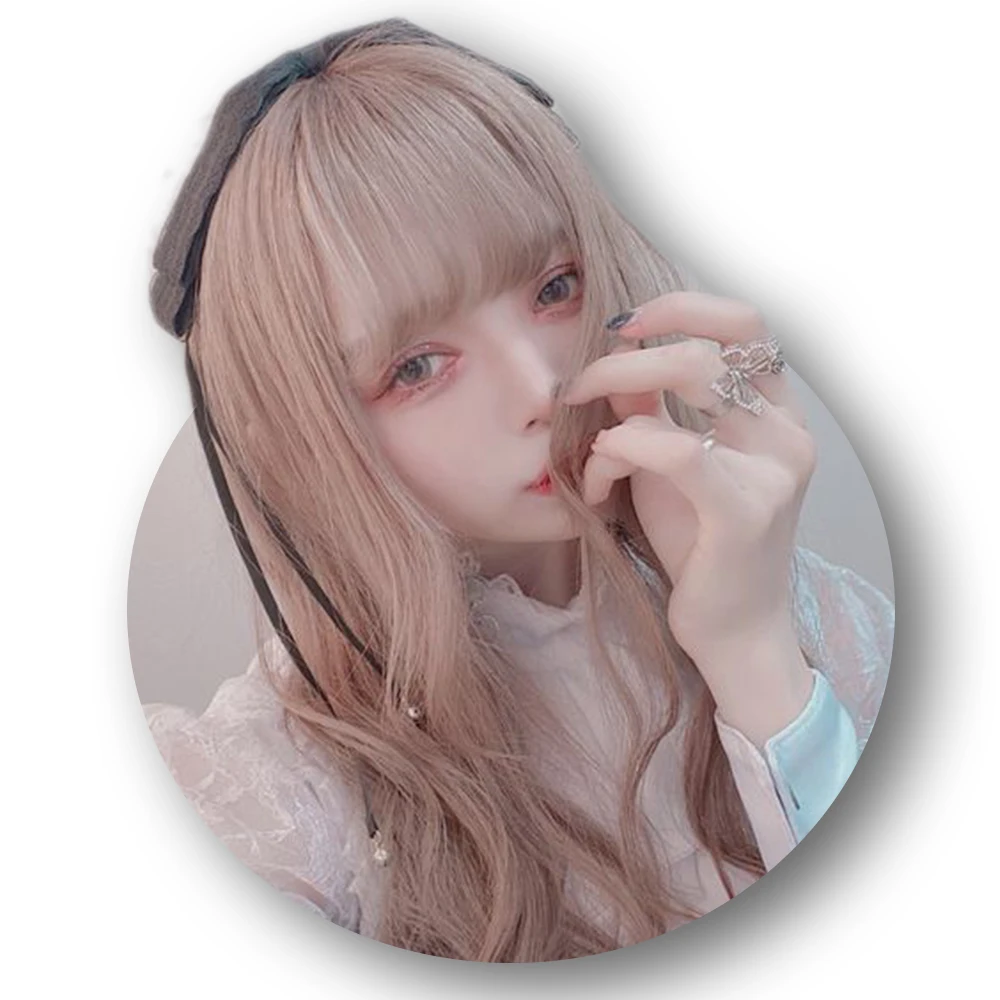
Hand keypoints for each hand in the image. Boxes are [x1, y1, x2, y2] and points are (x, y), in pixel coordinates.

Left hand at [561, 291, 816, 669]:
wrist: (733, 629)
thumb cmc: (701, 547)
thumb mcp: (674, 466)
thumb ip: (654, 410)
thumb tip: (615, 363)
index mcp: (779, 415)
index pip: (745, 322)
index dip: (681, 307)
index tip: (624, 326)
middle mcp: (788, 433)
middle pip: (705, 346)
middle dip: (624, 356)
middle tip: (577, 387)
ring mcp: (774, 470)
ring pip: (690, 377)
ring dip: (615, 392)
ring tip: (586, 438)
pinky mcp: (744, 510)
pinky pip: (673, 447)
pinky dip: (622, 449)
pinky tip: (602, 480)